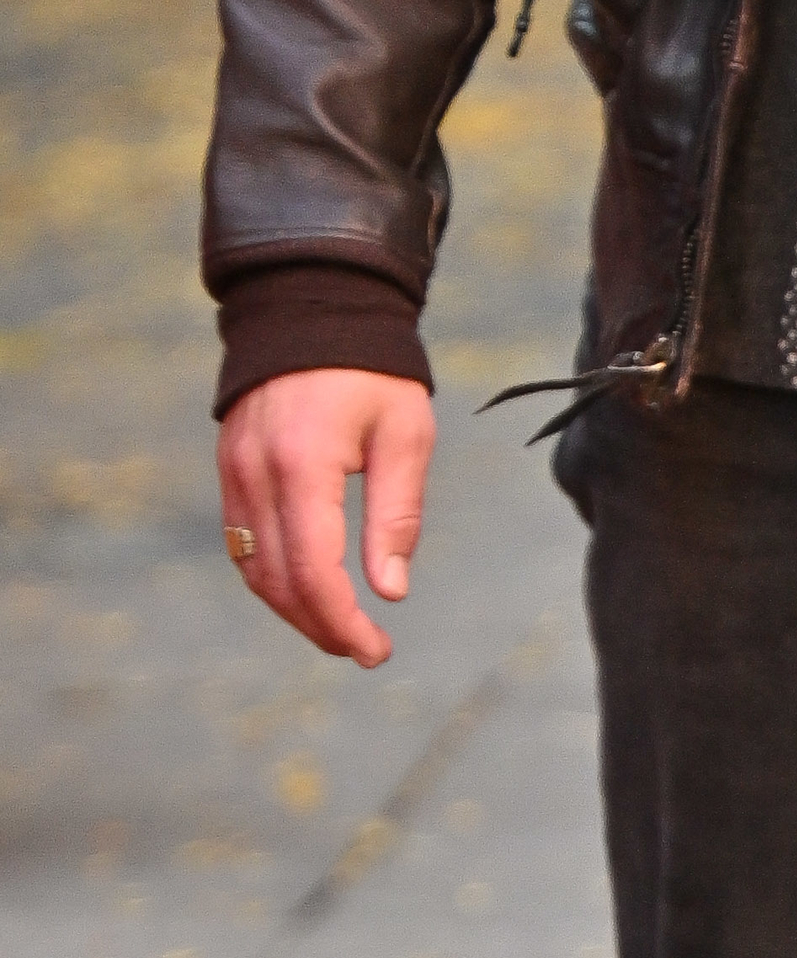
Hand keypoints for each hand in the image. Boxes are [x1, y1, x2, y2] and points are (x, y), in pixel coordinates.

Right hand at [215, 368, 432, 666]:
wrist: (314, 308)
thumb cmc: (374, 370)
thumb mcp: (405, 433)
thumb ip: (397, 515)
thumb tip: (391, 591)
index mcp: (302, 466)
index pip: (312, 570)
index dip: (340, 620)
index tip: (376, 648)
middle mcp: (255, 477)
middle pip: (276, 581)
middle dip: (319, 625)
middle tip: (363, 648)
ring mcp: (233, 474)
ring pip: (252, 569)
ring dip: (293, 608)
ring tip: (341, 628)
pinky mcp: (229, 471)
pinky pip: (242, 543)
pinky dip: (272, 576)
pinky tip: (308, 589)